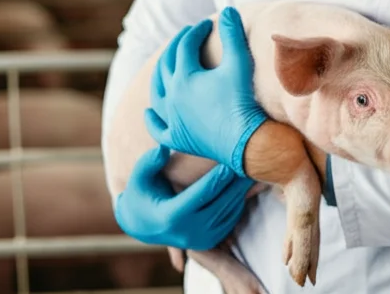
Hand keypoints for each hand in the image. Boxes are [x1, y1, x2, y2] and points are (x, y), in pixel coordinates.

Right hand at [114, 145, 253, 250]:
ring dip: (240, 192)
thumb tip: (162, 149)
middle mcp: (187, 233)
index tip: (230, 162)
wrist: (144, 224)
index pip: (201, 195)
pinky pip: (230, 220)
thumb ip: (148, 163)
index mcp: (171, 217)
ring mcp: (200, 240)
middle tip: (248, 162)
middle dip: (235, 183)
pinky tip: (243, 184)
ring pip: (228, 213)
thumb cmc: (143, 193)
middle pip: (220, 204)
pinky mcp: (209, 241)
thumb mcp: (139, 178)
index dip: (217, 178)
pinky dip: (239, 202)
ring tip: (250, 171)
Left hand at [146, 7, 268, 176]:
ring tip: (164, 67)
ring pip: (157, 94)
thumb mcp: (239, 63)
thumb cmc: (243, 100)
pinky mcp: (177, 138)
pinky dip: (152, 119)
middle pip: (166, 66)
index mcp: (184, 77)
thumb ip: (233, 34)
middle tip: (185, 36)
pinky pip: (158, 129)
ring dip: (159, 77)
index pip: (185, 46)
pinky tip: (148, 112)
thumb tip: (228, 10)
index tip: (205, 25)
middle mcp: (172, 97)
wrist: (246, 141)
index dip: (195, 32)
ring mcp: (172, 119)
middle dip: (175, 47)